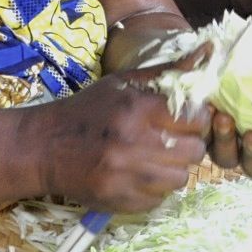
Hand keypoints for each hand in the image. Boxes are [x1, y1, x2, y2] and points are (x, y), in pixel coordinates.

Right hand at [25, 68, 205, 213]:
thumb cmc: (88, 110)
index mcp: (137, 109)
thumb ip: (168, 70)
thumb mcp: (123, 84)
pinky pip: (159, 200)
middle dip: (188, 145)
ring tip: (153, 159)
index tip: (187, 120)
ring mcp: (127, 176)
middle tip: (171, 141)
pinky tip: (137, 176)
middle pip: (194, 151)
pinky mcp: (121, 201)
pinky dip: (154, 190)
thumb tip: (208, 51)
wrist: (43, 147)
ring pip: (180, 179)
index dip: (197, 120)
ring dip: (172, 169)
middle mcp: (134, 143)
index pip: (197, 118)